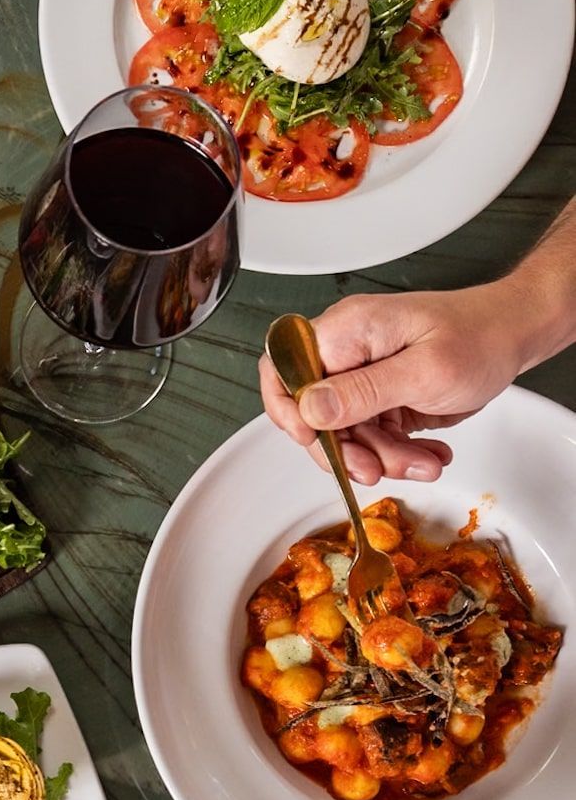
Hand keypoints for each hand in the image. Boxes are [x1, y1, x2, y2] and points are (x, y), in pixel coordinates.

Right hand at [258, 286, 526, 485]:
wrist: (515, 335)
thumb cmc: (480, 336)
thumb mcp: (424, 371)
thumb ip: (364, 391)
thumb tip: (309, 408)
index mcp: (347, 331)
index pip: (284, 369)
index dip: (288, 410)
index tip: (316, 441)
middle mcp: (348, 351)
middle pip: (315, 412)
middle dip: (348, 449)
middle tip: (376, 468)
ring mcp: (363, 374)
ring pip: (347, 432)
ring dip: (382, 456)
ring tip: (422, 462)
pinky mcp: (381, 394)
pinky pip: (372, 435)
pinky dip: (397, 452)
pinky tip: (425, 453)